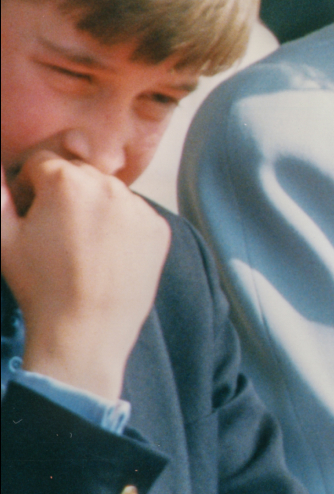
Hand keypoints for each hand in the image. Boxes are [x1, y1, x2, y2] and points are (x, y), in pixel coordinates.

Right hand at [1, 154, 169, 400]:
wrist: (86, 330)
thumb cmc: (40, 285)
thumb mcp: (3, 239)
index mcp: (67, 181)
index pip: (43, 163)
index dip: (31, 186)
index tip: (31, 213)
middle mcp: (109, 185)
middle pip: (80, 175)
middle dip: (66, 194)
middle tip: (57, 232)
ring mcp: (139, 206)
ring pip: (110, 194)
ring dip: (97, 208)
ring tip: (84, 247)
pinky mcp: (158, 228)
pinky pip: (136, 216)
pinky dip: (123, 227)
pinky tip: (108, 256)